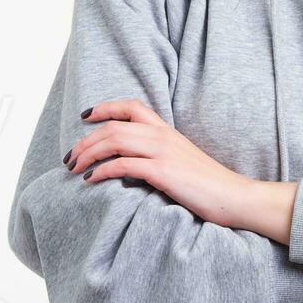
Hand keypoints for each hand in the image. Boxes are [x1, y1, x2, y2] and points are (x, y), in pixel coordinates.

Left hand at [65, 99, 257, 229]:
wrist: (233, 196)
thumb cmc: (208, 184)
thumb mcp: (181, 161)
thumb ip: (158, 155)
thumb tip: (131, 164)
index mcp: (167, 130)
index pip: (132, 106)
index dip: (105, 107)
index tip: (86, 116)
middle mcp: (162, 135)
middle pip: (114, 125)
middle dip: (85, 140)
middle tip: (69, 156)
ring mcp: (163, 151)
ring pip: (114, 140)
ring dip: (88, 153)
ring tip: (73, 167)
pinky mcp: (162, 171)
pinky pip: (122, 164)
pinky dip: (101, 170)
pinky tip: (91, 180)